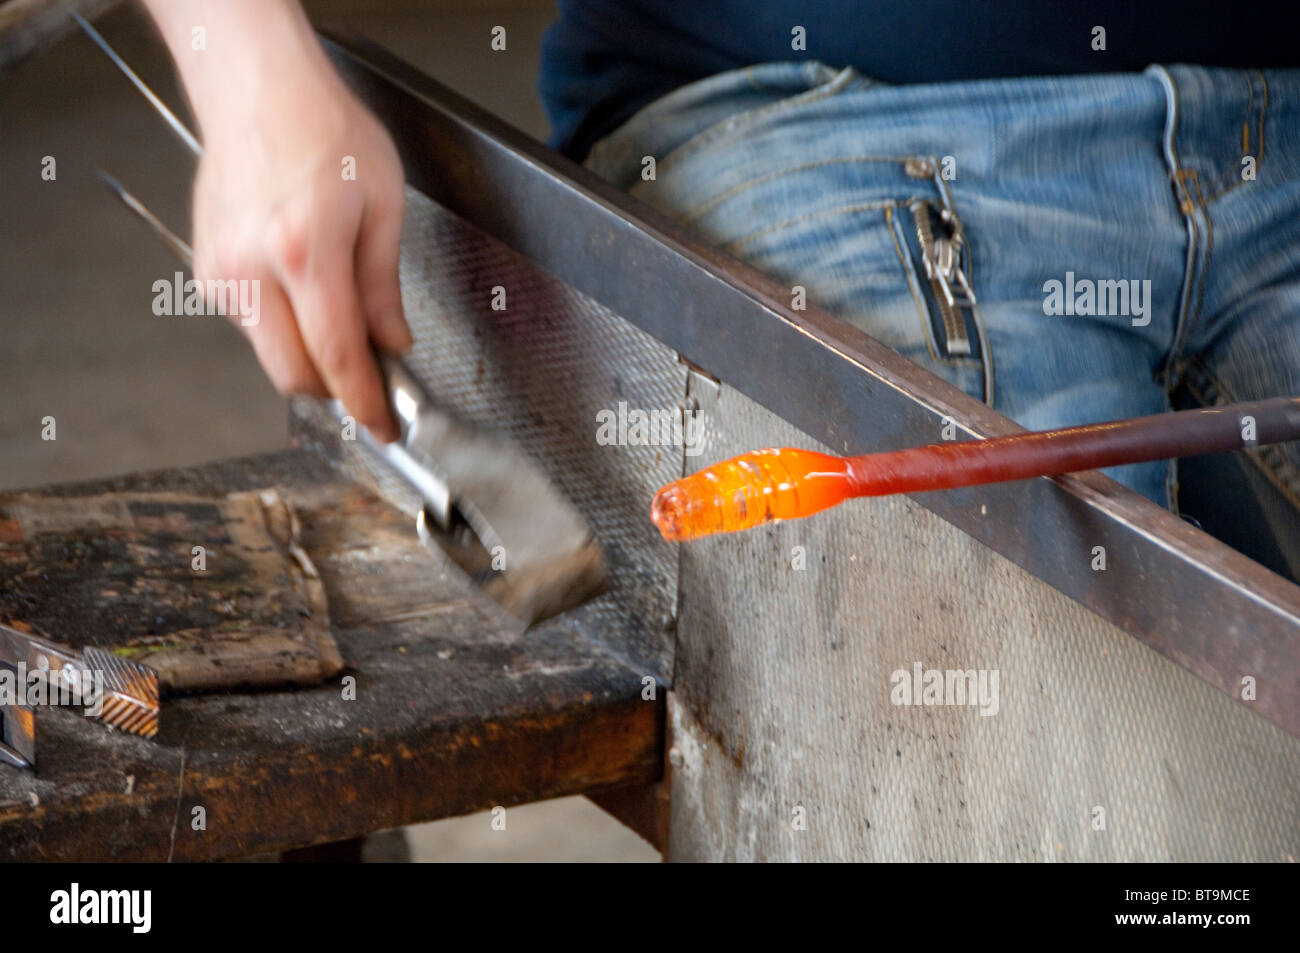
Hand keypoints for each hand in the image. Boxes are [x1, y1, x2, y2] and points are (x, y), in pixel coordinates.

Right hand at [143, 0, 410, 440]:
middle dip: (336, 390)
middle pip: (293, 374)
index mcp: (305, 252)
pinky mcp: (206, 271)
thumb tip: (392, 345)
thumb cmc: (323, 131)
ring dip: (310, 355)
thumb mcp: (383, 205)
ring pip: (271, 354)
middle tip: (373, 377)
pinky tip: (305, 290)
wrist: (257, 90)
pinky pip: (252, 327)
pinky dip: (285, 329)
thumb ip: (385, 287)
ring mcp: (221, 273)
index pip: (335, 356)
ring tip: (342, 315)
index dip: (363, 402)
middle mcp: (253, 270)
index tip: (384, 427)